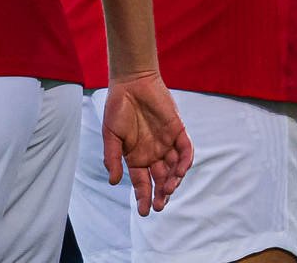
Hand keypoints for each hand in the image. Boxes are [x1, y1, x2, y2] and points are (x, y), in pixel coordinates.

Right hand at [102, 70, 194, 214]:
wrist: (132, 83)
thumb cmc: (117, 109)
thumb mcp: (111, 136)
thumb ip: (113, 158)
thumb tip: (114, 182)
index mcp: (136, 157)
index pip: (142, 183)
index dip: (143, 197)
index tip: (144, 212)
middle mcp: (153, 153)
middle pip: (160, 179)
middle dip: (161, 194)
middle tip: (159, 206)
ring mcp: (166, 142)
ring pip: (174, 167)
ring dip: (173, 179)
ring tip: (168, 189)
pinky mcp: (178, 129)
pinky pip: (186, 148)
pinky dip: (186, 160)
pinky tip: (181, 170)